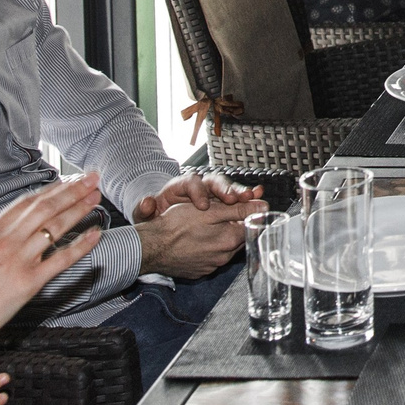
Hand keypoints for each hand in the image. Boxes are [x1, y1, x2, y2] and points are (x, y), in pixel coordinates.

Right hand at [0, 174, 103, 384]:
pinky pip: (61, 259)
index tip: (68, 180)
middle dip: (72, 190)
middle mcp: (4, 240)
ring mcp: (17, 260)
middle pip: (45, 207)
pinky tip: (95, 235)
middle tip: (92, 179)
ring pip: (55, 226)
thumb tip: (8, 230)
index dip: (51, 189)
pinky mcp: (27, 283)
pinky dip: (81, 245)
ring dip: (79, 208)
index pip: (26, 202)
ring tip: (95, 197)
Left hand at [134, 173, 258, 221]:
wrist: (166, 222)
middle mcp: (201, 186)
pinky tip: (259, 197)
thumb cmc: (157, 215)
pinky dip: (248, 197)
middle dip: (226, 189)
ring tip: (253, 196)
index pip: (191, 183)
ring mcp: (214, 194)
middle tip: (234, 198)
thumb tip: (147, 203)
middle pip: (215, 182)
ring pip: (229, 188)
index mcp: (181, 186)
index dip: (198, 192)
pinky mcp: (222, 204)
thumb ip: (144, 209)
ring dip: (241, 192)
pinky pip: (237, 198)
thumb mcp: (147, 213)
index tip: (202, 205)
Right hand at [136, 194, 247, 280]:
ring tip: (203, 226)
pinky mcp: (199, 271)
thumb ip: (239, 209)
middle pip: (238, 237)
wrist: (151, 247)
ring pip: (224, 248)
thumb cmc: (176, 225)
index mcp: (230, 240)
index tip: (237, 206)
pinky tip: (195, 240)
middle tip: (216, 214)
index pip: (250, 225)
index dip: (245, 213)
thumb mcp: (210, 210)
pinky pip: (210, 257)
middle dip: (232, 225)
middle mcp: (224, 257)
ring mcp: (211, 266)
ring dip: (219, 236)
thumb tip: (264, 207)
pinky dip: (207, 248)